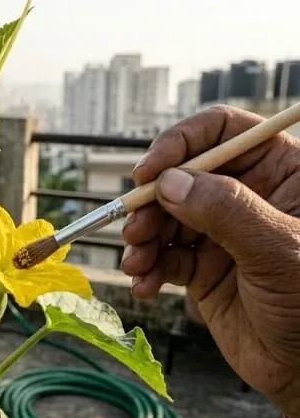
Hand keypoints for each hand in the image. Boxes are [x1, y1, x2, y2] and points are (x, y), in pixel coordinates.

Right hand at [122, 105, 299, 417]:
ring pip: (165, 215)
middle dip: (151, 201)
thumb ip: (227, 212)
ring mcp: (223, 233)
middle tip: (134, 230)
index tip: (150, 172)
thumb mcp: (280, 253)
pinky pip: (162, 256)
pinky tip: (144, 286)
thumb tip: (169, 182)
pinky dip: (145, 268)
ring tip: (137, 264)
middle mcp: (249, 196)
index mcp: (283, 173)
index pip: (224, 131)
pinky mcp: (203, 269)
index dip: (182, 143)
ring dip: (142, 238)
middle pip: (182, 175)